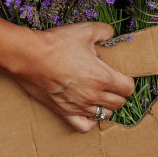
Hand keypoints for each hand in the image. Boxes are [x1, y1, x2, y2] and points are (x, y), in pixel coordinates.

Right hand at [7, 22, 134, 132]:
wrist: (29, 56)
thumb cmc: (56, 44)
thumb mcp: (84, 30)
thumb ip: (104, 31)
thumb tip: (112, 34)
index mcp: (102, 77)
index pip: (128, 88)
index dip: (127, 81)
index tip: (121, 75)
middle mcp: (93, 95)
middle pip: (119, 103)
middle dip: (118, 93)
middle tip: (111, 82)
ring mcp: (79, 106)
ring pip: (104, 115)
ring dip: (106, 105)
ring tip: (100, 95)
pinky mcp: (64, 111)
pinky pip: (83, 126)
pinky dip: (90, 122)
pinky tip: (88, 111)